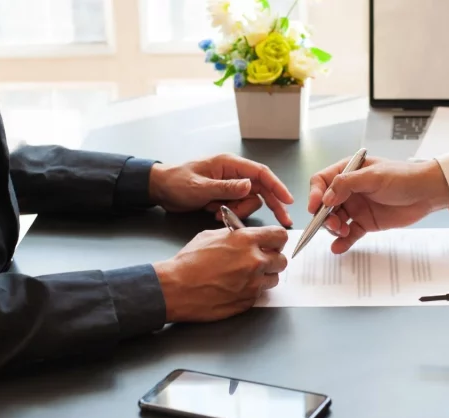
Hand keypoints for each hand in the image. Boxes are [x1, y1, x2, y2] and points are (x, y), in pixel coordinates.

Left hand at [149, 154, 294, 226]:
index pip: (261, 173)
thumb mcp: (200, 187)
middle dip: (272, 204)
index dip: (277, 186)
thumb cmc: (176, 182)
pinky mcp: (225, 196)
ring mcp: (230, 185)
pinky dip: (230, 213)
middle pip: (261, 189)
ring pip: (249, 201)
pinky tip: (215, 213)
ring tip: (219, 213)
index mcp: (230, 164)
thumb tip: (249, 186)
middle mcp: (233, 173)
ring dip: (239, 211)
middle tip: (284, 221)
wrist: (160, 189)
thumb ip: (226, 187)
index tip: (288, 200)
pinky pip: (237, 207)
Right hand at [153, 227, 287, 322]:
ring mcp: (253, 284)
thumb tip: (245, 236)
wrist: (176, 288)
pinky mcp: (248, 301)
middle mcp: (254, 262)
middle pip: (282, 260)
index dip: (277, 240)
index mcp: (246, 241)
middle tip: (260, 261)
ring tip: (245, 275)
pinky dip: (252, 291)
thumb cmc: (188, 263)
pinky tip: (235, 287)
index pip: (280, 236)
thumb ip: (234, 235)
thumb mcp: (210, 236)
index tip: (273, 243)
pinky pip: (259, 294)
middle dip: (273, 260)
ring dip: (264, 277)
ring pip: (273, 279)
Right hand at [307, 156, 448, 253]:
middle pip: (325, 205)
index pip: (321, 181)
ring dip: (334, 229)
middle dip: (324, 216)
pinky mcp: (366, 222)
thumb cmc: (403, 177)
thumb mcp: (374, 176)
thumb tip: (325, 198)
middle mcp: (349, 190)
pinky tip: (338, 248)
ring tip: (343, 232)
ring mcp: (356, 207)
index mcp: (348, 172)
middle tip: (334, 224)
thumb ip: (347, 184)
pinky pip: (349, 234)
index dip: (315, 194)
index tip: (315, 207)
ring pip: (335, 221)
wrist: (427, 193)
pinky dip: (342, 242)